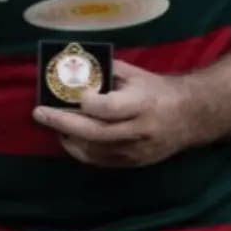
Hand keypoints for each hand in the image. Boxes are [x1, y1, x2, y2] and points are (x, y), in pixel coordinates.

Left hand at [32, 60, 201, 167]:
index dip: (88, 103)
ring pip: (94, 150)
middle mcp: (140, 130)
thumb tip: (71, 68)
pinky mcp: (134, 163)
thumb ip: (105, 72)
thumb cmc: (157, 90)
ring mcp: (137, 150)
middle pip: (95, 133)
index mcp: (143, 104)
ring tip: (52, 123)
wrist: (191, 117)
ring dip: (68, 137)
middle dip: (62, 122)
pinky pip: (100, 161)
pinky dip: (80, 150)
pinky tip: (68, 137)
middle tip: (39, 113)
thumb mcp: (135, 74)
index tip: (74, 94)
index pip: (110, 108)